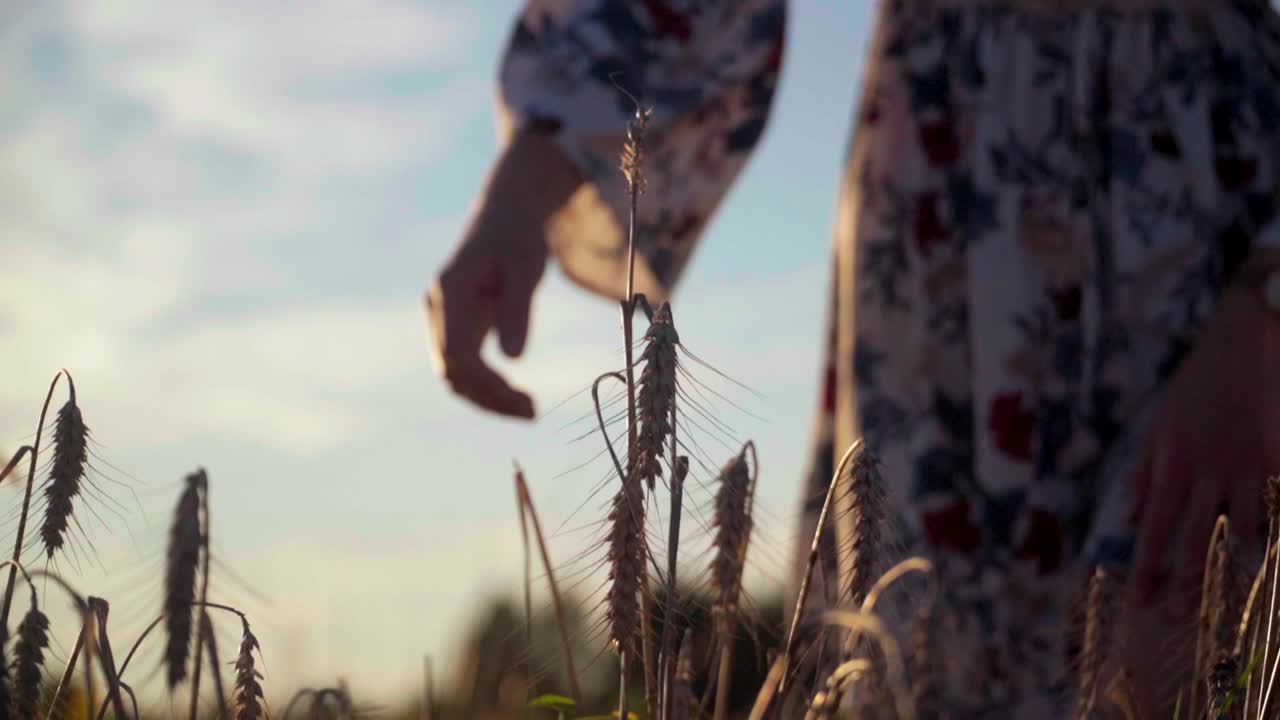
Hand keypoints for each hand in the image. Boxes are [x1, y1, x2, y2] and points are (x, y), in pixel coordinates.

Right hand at [424, 130, 579, 418]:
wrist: (505, 214)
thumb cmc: (518, 237)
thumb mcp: (525, 268)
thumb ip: (518, 310)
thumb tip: (513, 359)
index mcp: (449, 293)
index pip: (457, 354)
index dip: (486, 384)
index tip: (522, 397)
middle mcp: (437, 309)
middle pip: (451, 371)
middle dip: (488, 398)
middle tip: (532, 412)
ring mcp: (442, 319)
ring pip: (454, 375)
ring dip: (487, 398)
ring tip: (529, 410)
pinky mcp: (455, 326)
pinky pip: (463, 367)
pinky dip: (486, 386)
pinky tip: (517, 395)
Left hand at [1128, 283, 1279, 610]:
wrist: (1247, 342)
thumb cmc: (1197, 384)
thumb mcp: (1158, 422)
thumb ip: (1143, 471)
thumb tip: (1129, 516)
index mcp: (1172, 462)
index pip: (1155, 526)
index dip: (1147, 565)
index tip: (1139, 598)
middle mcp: (1208, 471)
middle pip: (1195, 536)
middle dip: (1185, 580)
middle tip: (1178, 616)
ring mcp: (1248, 467)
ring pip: (1240, 529)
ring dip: (1230, 568)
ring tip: (1223, 603)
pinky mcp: (1278, 459)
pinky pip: (1276, 506)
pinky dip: (1271, 534)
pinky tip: (1265, 559)